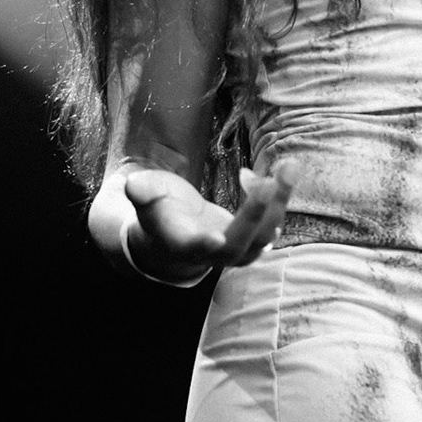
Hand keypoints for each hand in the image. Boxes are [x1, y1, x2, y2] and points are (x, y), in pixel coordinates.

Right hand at [119, 159, 297, 282]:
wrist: (172, 237)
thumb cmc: (157, 212)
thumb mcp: (146, 199)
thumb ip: (143, 192)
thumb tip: (133, 184)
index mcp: (181, 244)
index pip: (193, 249)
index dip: (203, 245)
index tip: (215, 237)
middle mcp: (211, 254)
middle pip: (238, 246)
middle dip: (255, 216)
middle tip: (268, 184)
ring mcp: (235, 249)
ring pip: (263, 237)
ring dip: (280, 203)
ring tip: (288, 166)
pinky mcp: (252, 238)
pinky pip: (272, 223)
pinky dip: (279, 198)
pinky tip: (277, 171)